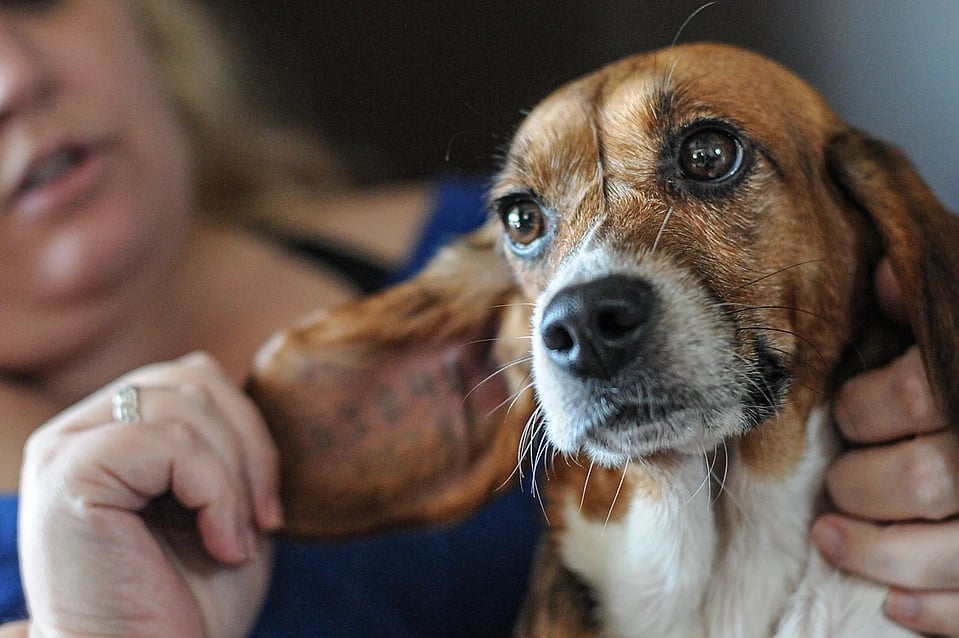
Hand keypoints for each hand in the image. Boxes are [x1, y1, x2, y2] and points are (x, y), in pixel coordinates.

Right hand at [17, 352, 282, 637]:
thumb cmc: (187, 600)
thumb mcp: (221, 506)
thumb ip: (221, 444)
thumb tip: (252, 391)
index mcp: (108, 432)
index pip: (194, 379)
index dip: (249, 431)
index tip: (269, 508)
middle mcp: (76, 431)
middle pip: (194, 380)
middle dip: (251, 449)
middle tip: (264, 522)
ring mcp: (65, 449)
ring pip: (187, 406)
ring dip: (236, 480)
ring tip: (236, 544)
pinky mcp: (70, 474)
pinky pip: (170, 441)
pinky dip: (216, 492)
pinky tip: (221, 546)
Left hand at [813, 259, 958, 635]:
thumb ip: (933, 308)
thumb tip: (881, 274)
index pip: (916, 393)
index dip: (865, 406)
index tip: (847, 414)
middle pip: (926, 477)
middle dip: (861, 483)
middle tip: (836, 481)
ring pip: (950, 549)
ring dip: (877, 551)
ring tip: (830, 538)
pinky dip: (939, 613)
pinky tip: (895, 606)